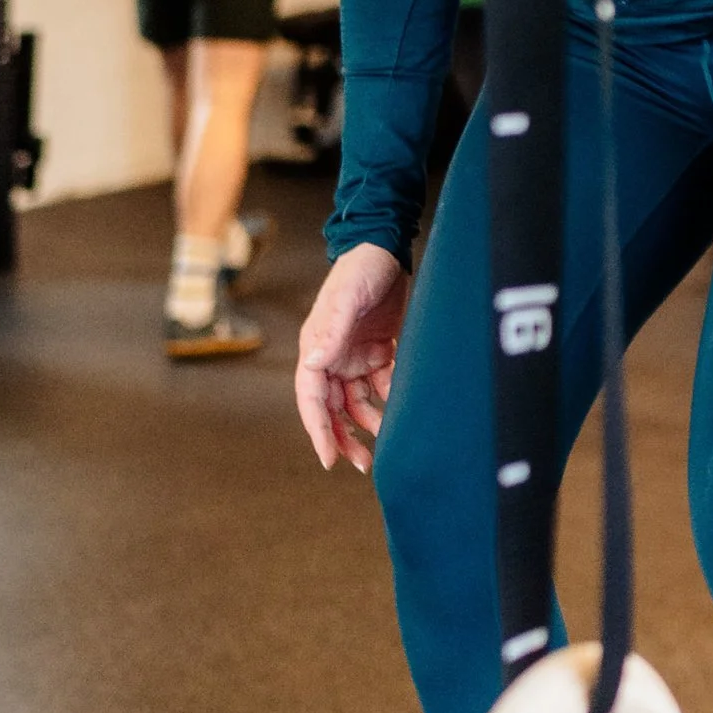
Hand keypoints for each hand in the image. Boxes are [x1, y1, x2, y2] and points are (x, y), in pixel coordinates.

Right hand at [293, 243, 406, 469]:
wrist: (386, 247)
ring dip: (366, 425)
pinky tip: (400, 414)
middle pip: (333, 408)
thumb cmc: (360, 270)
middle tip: (361, 465)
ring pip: (356, 402)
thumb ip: (332, 331)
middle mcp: (332, 356)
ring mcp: (354, 355)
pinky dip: (388, 400)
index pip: (311, 398)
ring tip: (381, 448)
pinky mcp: (377, 350)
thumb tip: (314, 363)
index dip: (318, 430)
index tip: (328, 459)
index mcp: (317, 348)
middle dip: (343, 438)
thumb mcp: (346, 299)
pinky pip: (381, 385)